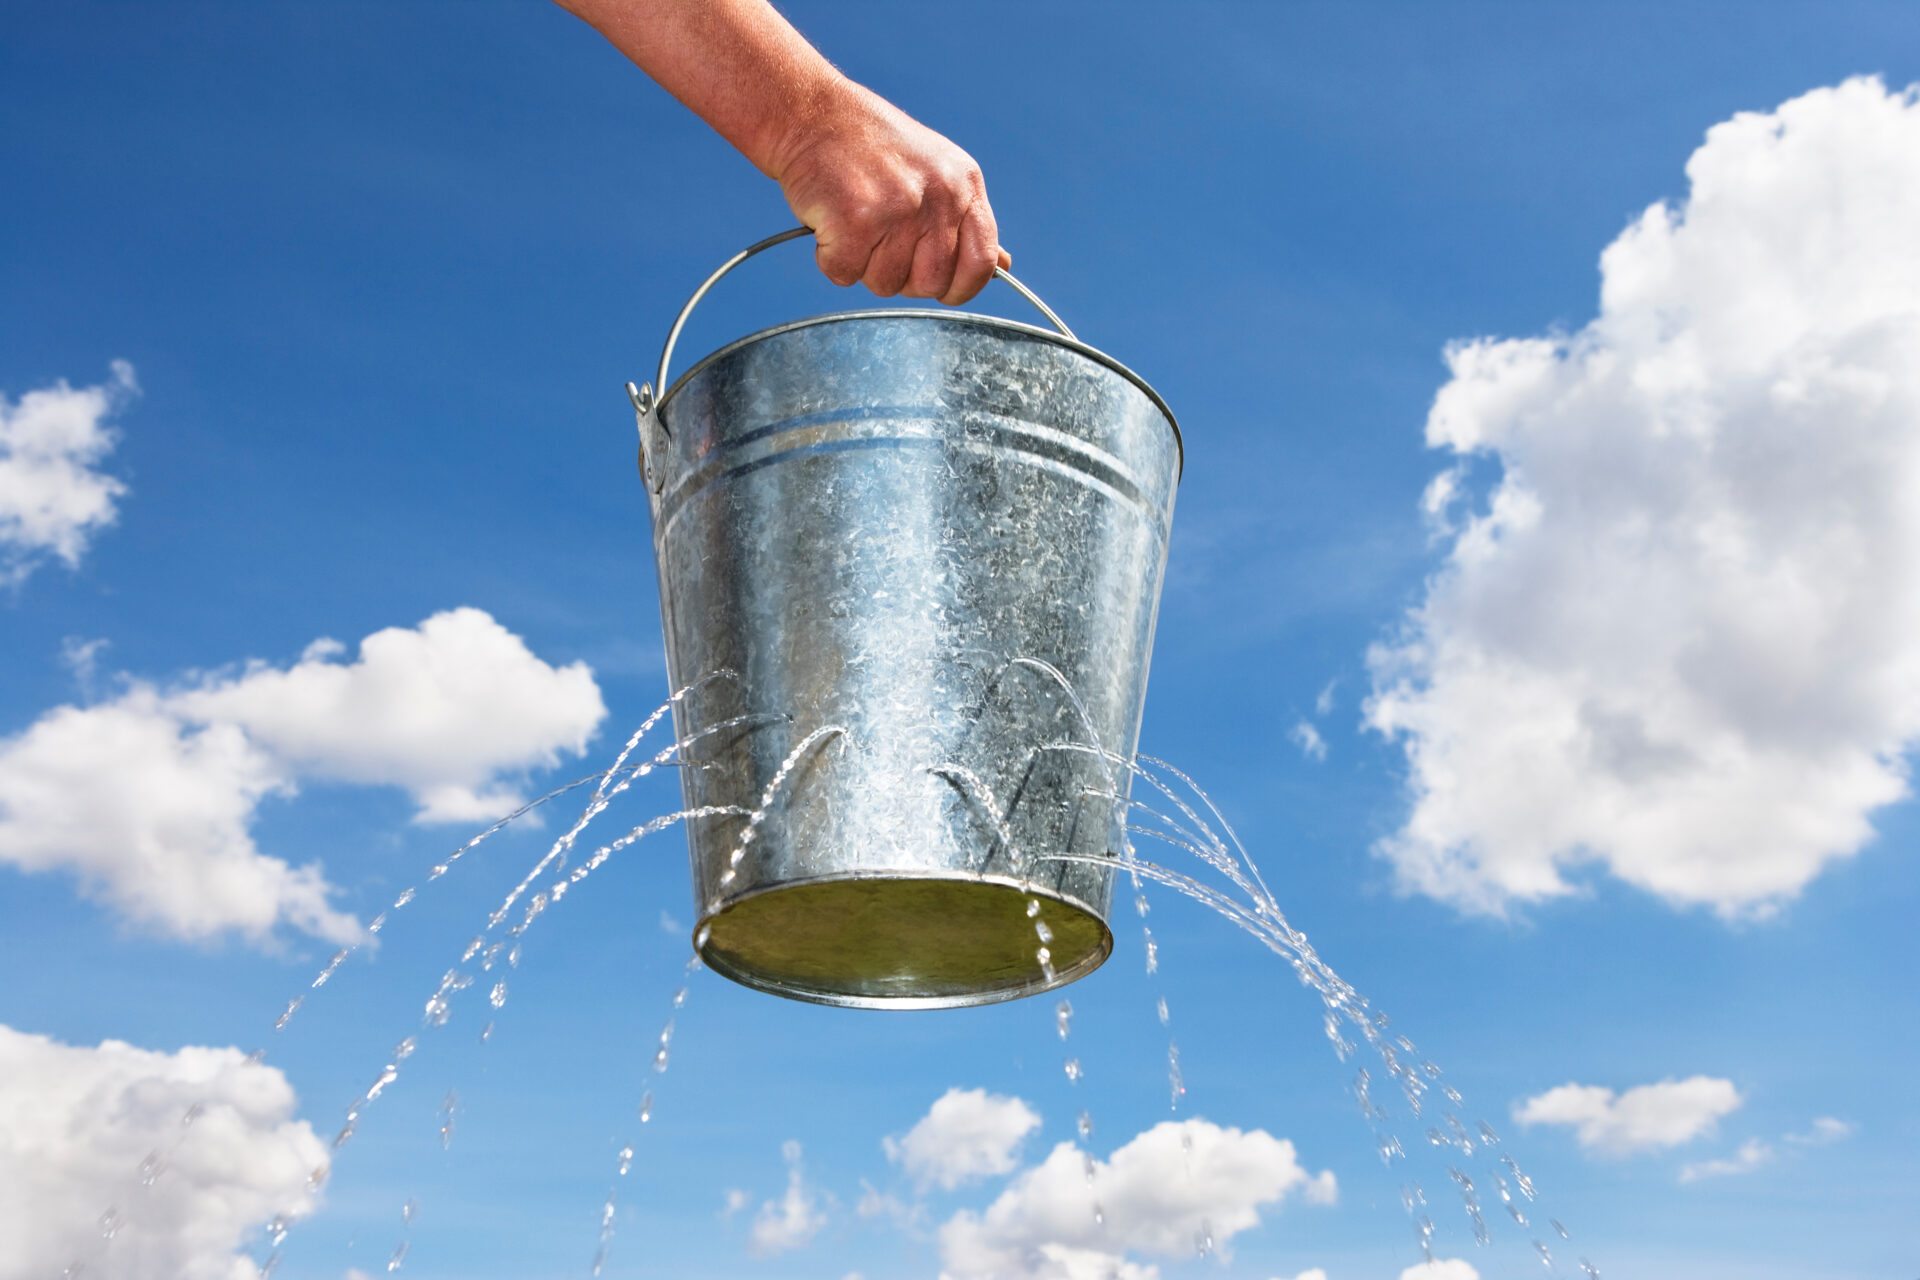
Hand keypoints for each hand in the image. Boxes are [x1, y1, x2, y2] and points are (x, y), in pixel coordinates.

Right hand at [773, 84, 1010, 305]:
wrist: (814, 113)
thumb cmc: (872, 147)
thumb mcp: (938, 171)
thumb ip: (967, 221)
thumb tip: (1001, 267)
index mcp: (964, 185)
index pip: (981, 262)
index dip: (961, 287)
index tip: (940, 286)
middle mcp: (939, 197)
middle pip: (930, 283)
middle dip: (902, 276)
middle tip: (879, 240)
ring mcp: (899, 209)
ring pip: (885, 283)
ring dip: (862, 264)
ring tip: (855, 220)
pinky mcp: (856, 220)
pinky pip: (844, 273)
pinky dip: (830, 257)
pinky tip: (831, 221)